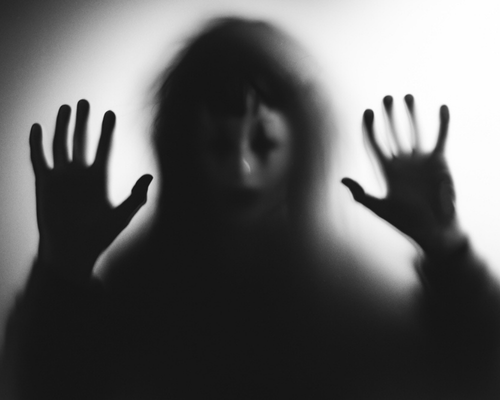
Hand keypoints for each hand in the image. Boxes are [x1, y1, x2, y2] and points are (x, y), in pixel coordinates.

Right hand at [30, 100, 152, 282]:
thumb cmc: (99, 236)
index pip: (104, 147)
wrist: (72, 252)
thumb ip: (136, 196)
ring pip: (61, 144)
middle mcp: (80, 174)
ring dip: (63, 126)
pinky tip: (38, 127)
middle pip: (81, 140)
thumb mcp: (122, 215)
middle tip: (85, 102)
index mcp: (99, 178)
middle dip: (83, 121)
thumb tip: (149, 176)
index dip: (106, 130)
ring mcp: (62, 177)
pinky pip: (39, 158)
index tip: (110, 113)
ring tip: (66, 107)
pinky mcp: (44, 183)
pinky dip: (37, 143)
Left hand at [342, 95, 464, 256]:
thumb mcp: (380, 208)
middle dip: (389, 116)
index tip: (367, 112)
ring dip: (411, 114)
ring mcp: (420, 160)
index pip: (375, 144)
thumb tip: (342, 180)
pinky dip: (442, 123)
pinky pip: (440, 138)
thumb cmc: (405, 221)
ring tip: (407, 96)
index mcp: (386, 170)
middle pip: (393, 133)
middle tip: (386, 98)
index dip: (370, 128)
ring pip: (414, 131)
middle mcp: (402, 162)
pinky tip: (442, 107)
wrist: (432, 229)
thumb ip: (361, 194)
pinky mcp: (439, 162)